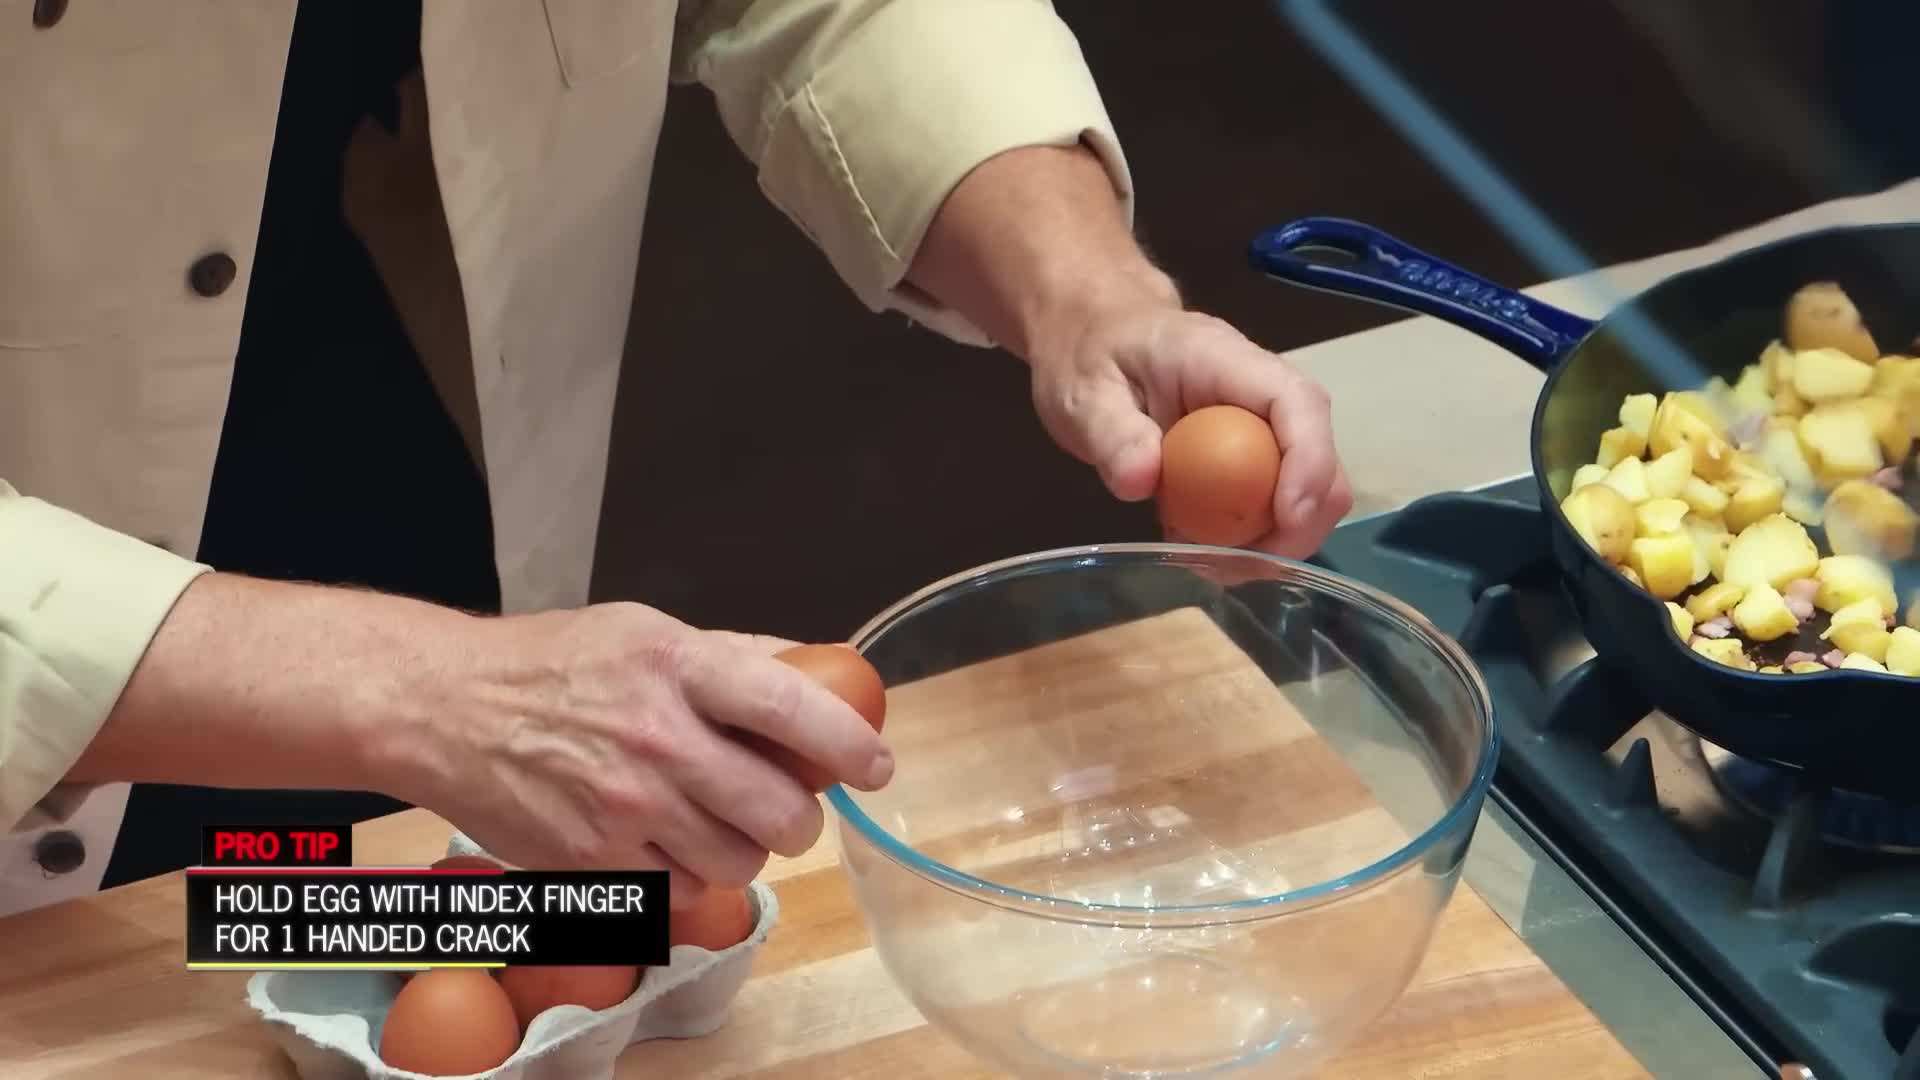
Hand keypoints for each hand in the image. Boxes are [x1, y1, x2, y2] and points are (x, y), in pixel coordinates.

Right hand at [388, 603, 894, 907]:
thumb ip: (737, 656)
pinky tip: (672, 842)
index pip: (789, 709)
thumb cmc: (552, 663)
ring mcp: (623, 807)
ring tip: (723, 823)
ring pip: (739, 862)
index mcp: (676, 667)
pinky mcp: (593, 860)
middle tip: (789, 807)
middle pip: (778, 810)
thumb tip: (821, 667)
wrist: (446, 709)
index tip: (876, 764)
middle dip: (800, 818)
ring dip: (748, 850)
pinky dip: (692, 875)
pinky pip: (683, 891)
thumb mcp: (648, 632)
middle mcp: (655, 739)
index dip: (848, 743)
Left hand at [1029, 301, 1353, 558]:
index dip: (1307, 462)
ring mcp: (1261, 427)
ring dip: (1274, 539)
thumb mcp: (1082, 393)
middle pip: (1320, 457)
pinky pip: (1274, 503)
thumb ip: (1111, 434)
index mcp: (1225, 359)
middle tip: (1234, 566)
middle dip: (1298, 522)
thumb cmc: (1090, 354)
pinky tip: (1200, 545)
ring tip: (1209, 562)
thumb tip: (1141, 481)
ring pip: (1307, 490)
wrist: (1092, 339)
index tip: (1286, 520)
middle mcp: (1260, 392)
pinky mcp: (1251, 457)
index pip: (1297, 402)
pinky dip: (1250, 537)